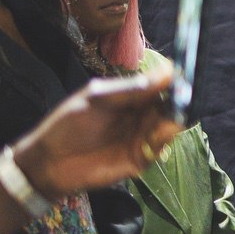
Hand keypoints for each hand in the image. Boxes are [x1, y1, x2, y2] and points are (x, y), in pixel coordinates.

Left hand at [13, 69, 184, 197]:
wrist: (49, 162)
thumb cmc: (68, 124)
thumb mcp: (98, 99)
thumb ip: (132, 89)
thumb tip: (169, 71)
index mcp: (131, 96)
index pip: (161, 85)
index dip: (175, 82)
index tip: (185, 79)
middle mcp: (140, 115)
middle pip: (170, 106)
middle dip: (180, 103)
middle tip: (184, 101)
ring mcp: (141, 137)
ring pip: (169, 127)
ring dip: (172, 123)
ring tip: (168, 121)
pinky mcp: (140, 159)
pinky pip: (159, 149)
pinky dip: (161, 142)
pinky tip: (156, 137)